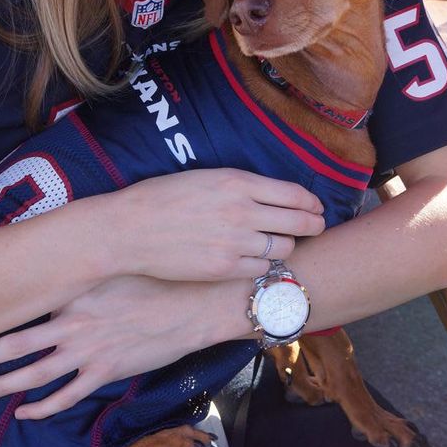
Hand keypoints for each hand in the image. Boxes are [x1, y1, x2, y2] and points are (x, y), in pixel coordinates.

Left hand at [0, 275, 241, 418]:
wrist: (197, 303)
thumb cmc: (159, 278)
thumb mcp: (116, 266)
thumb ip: (84, 271)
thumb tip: (58, 267)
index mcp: (74, 293)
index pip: (23, 306)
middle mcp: (74, 324)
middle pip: (15, 345)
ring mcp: (89, 351)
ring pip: (34, 375)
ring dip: (2, 386)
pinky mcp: (107, 372)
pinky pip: (66, 396)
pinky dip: (42, 407)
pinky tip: (25, 411)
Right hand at [111, 169, 325, 281]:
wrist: (130, 229)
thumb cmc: (162, 198)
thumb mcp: (206, 177)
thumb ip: (241, 185)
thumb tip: (273, 195)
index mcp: (238, 182)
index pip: (295, 193)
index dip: (312, 203)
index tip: (316, 207)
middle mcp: (242, 210)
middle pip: (300, 221)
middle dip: (314, 225)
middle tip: (316, 228)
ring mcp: (235, 241)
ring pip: (284, 248)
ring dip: (287, 246)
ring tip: (280, 245)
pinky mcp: (224, 267)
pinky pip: (261, 269)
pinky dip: (263, 265)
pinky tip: (256, 260)